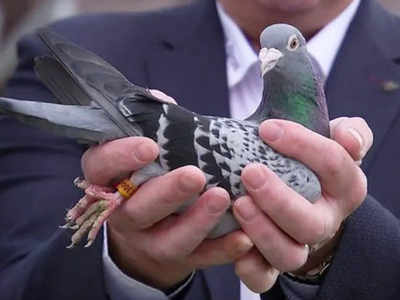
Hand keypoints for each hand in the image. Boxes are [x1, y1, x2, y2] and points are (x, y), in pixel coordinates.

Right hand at [82, 136, 252, 289]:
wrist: (148, 227)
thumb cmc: (149, 174)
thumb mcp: (143, 148)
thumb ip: (153, 125)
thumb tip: (163, 102)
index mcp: (109, 181)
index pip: (101, 167)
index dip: (121, 157)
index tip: (150, 146)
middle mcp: (124, 214)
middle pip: (137, 209)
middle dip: (166, 193)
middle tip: (195, 175)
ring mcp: (149, 241)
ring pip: (169, 240)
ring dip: (197, 221)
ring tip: (224, 197)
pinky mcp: (176, 259)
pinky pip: (199, 259)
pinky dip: (222, 249)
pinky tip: (245, 237)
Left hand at [232, 117, 372, 292]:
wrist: (301, 193)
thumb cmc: (310, 162)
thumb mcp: (332, 140)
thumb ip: (349, 133)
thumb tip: (348, 138)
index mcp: (345, 187)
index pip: (334, 165)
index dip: (302, 145)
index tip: (267, 129)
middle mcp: (325, 221)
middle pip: (310, 222)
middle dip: (279, 199)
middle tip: (250, 173)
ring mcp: (299, 245)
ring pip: (288, 254)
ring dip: (262, 231)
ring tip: (238, 203)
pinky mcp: (272, 261)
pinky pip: (265, 277)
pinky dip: (251, 267)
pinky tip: (235, 243)